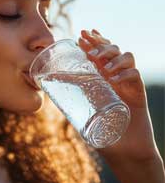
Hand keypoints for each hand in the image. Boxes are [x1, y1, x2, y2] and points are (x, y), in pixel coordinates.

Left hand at [78, 29, 159, 161]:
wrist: (124, 149)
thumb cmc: (100, 128)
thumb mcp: (81, 108)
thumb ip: (69, 93)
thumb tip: (45, 82)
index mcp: (101, 75)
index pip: (98, 51)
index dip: (92, 40)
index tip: (81, 33)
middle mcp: (114, 75)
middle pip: (112, 49)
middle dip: (101, 43)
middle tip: (89, 47)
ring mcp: (127, 82)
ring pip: (125, 56)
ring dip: (113, 57)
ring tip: (103, 68)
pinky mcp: (138, 92)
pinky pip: (135, 75)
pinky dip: (126, 73)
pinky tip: (115, 80)